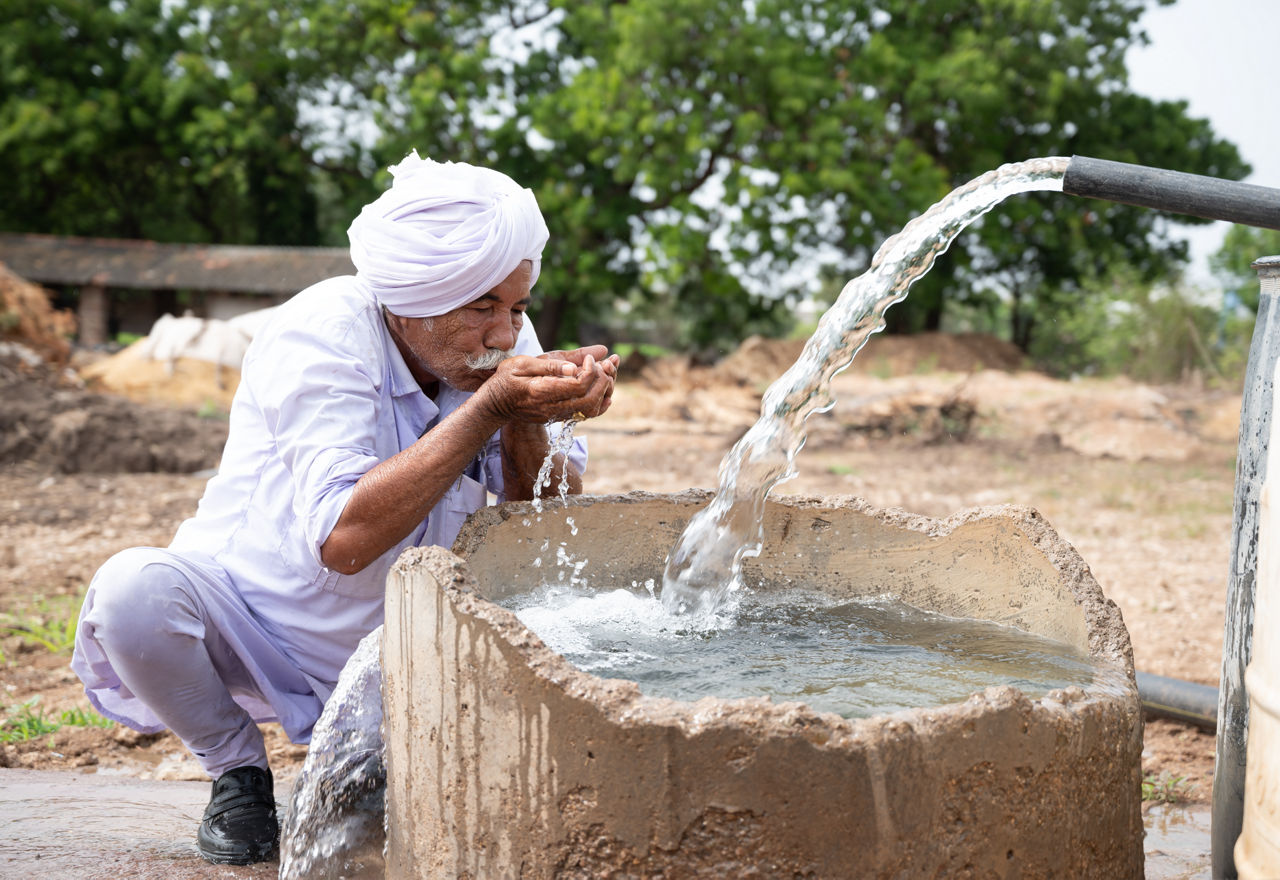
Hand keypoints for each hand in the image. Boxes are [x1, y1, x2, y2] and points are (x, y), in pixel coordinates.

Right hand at [477, 349, 615, 423]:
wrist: (495, 405)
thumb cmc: (506, 379)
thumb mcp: (522, 364)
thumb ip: (549, 366)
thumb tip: (574, 368)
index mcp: (542, 391)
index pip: (578, 385)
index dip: (590, 370)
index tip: (588, 359)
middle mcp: (552, 407)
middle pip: (590, 400)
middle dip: (603, 381)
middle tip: (602, 365)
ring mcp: (556, 415)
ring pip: (591, 410)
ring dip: (604, 391)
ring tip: (604, 373)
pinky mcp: (559, 417)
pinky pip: (586, 414)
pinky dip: (600, 401)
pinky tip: (603, 388)